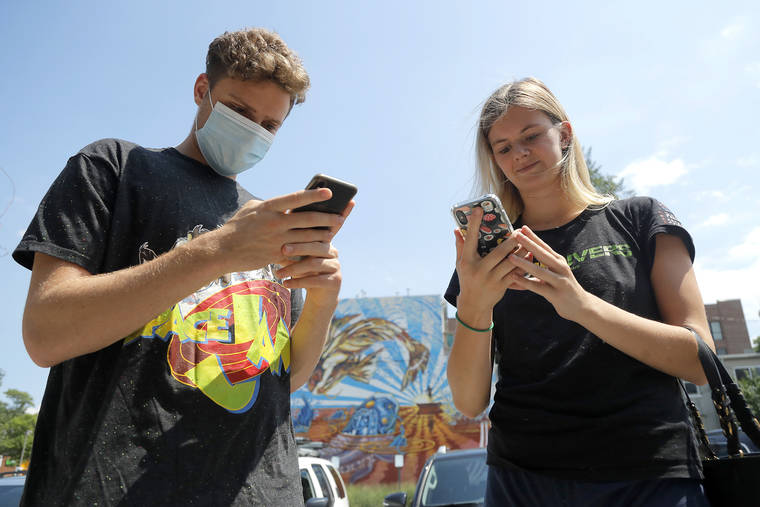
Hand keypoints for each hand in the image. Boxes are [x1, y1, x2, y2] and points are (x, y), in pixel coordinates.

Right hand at [213, 188, 345, 273]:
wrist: (222, 250)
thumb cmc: (237, 227)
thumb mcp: (251, 208)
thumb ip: (270, 205)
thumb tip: (285, 204)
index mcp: (269, 207)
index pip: (296, 198)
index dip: (314, 194)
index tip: (329, 192)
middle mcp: (275, 222)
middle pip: (308, 219)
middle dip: (327, 218)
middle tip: (340, 217)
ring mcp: (276, 239)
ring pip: (306, 237)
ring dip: (322, 235)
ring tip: (333, 233)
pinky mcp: (276, 254)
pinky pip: (298, 252)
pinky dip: (309, 251)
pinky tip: (319, 250)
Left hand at [275, 199, 354, 303]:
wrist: (320, 296)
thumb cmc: (305, 272)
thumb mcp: (297, 257)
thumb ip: (289, 244)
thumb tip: (268, 229)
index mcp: (324, 241)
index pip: (315, 232)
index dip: (304, 229)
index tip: (285, 228)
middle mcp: (333, 251)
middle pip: (315, 246)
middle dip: (298, 247)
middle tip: (282, 249)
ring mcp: (336, 266)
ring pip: (314, 264)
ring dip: (293, 268)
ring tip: (277, 273)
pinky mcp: (335, 281)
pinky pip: (315, 280)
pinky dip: (298, 282)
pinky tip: (286, 283)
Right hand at [454, 206, 529, 322]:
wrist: (474, 304)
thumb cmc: (467, 279)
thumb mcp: (460, 264)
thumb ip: (460, 246)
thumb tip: (457, 229)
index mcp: (467, 261)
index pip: (470, 239)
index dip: (474, 224)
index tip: (479, 209)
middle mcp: (479, 270)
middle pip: (497, 252)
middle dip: (510, 241)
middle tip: (519, 231)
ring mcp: (490, 279)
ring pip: (510, 263)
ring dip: (521, 252)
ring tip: (529, 242)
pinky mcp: (501, 286)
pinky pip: (515, 274)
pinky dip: (523, 265)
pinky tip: (530, 257)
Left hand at [505, 226, 589, 320]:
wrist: (582, 306)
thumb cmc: (563, 287)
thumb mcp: (555, 273)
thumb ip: (541, 265)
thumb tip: (525, 255)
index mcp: (559, 261)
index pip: (544, 246)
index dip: (533, 237)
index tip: (522, 227)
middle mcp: (560, 268)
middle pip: (542, 254)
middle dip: (529, 243)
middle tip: (516, 234)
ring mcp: (559, 281)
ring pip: (539, 270)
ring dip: (524, 263)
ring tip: (510, 257)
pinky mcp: (556, 295)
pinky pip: (538, 287)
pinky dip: (525, 282)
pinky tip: (514, 278)